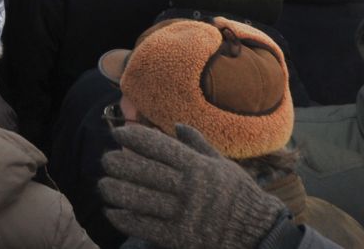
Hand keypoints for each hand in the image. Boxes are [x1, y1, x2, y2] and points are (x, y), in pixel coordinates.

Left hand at [99, 123, 294, 248]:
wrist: (260, 234)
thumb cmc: (241, 196)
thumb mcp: (224, 166)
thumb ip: (198, 145)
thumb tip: (178, 125)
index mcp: (197, 167)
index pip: (159, 146)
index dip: (135, 138)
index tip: (118, 134)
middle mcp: (188, 187)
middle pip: (144, 171)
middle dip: (119, 164)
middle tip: (105, 160)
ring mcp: (183, 213)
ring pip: (139, 199)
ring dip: (116, 191)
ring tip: (103, 185)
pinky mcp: (180, 238)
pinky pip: (145, 226)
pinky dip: (125, 219)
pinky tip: (112, 212)